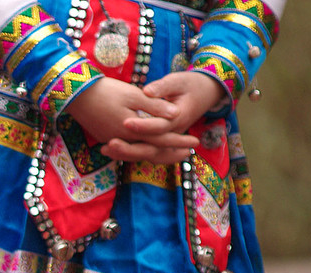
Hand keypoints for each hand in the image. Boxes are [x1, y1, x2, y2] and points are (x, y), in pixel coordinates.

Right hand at [65, 77, 180, 143]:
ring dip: (156, 153)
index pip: (161, 139)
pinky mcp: (105, 137)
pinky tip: (145, 147)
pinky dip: (139, 150)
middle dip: (170, 153)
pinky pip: (127, 149)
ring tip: (171, 153)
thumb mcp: (133, 95)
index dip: (179, 141)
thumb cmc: (105, 92)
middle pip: (151, 152)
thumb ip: (154, 106)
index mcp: (133, 131)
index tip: (195, 142)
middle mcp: (124, 141)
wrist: (75, 95)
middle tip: (187, 154)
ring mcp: (113, 141)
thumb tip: (175, 113)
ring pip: (139, 153)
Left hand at [101, 72, 227, 163]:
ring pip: (146, 153)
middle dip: (129, 148)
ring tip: (104, 150)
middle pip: (150, 147)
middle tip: (109, 144)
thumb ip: (162, 87)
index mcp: (179, 119)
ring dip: (125, 154)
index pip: (158, 126)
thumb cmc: (191, 84)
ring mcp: (167, 139)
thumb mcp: (179, 81)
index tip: (124, 121)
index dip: (142, 125)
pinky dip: (127, 152)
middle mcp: (173, 133)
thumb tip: (146, 91)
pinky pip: (144, 151)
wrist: (206, 92)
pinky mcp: (160, 140)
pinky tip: (107, 150)